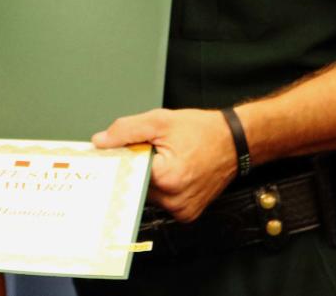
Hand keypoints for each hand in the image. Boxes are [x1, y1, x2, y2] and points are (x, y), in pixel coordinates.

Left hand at [93, 108, 236, 221]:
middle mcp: (174, 201)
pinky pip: (162, 201)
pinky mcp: (187, 214)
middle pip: (135, 186)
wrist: (235, 142)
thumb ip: (126, 131)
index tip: (110, 153)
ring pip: (147, 195)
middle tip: (145, 150)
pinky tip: (172, 171)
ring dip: (148, 178)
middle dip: (134, 168)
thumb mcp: (159, 120)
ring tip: (164, 159)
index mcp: (166, 178)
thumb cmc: (202, 130)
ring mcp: (182, 211)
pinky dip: (161, 187)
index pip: (125, 173)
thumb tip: (101, 142)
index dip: (118, 160)